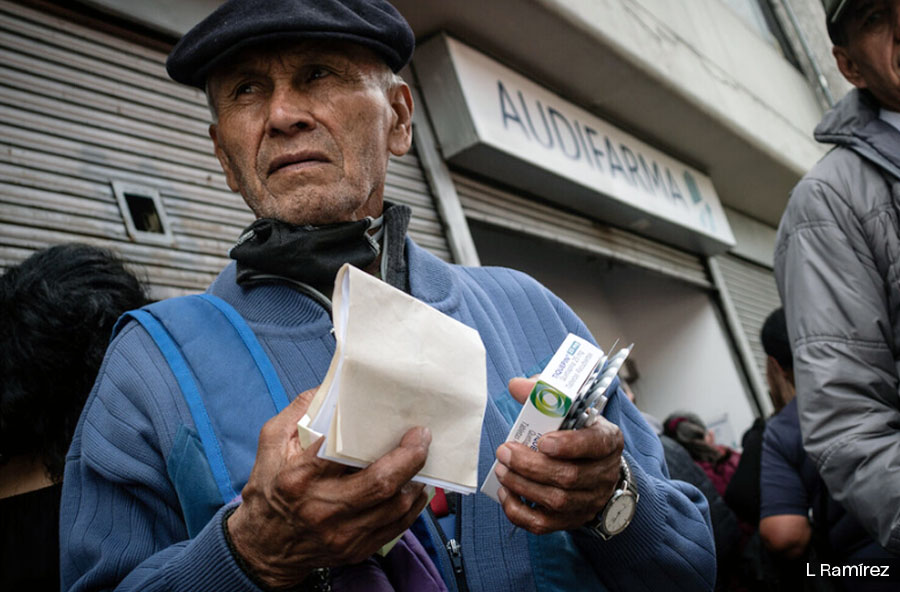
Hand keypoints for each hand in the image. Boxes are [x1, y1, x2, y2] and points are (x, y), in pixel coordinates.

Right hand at [227, 387, 431, 587]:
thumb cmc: (269, 489)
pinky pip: (396, 527)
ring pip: (395, 506)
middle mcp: (322, 508)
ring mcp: (341, 534)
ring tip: (420, 461)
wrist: (263, 548)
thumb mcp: (271, 443)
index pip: (342, 452)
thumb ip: (298, 411)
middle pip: (380, 483)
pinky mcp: (354, 550)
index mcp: (300, 478)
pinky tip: (415, 488)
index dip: (375, 435)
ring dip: (415, 481)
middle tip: (422, 438)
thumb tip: (332, 388)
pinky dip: (412, 506)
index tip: (396, 421)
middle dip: (410, 457)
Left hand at [493, 377, 622, 534]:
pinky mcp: (571, 519)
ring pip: (557, 501)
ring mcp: (589, 500)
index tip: (542, 441)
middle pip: (570, 477)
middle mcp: (603, 473)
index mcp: (607, 440)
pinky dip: (519, 511)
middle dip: (531, 465)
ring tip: (502, 469)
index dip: (569, 445)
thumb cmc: (577, 432)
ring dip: (522, 486)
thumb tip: (516, 386)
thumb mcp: (570, 409)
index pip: (595, 444)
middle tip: (505, 452)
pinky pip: (545, 524)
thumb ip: (544, 394)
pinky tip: (506, 494)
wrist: (595, 467)